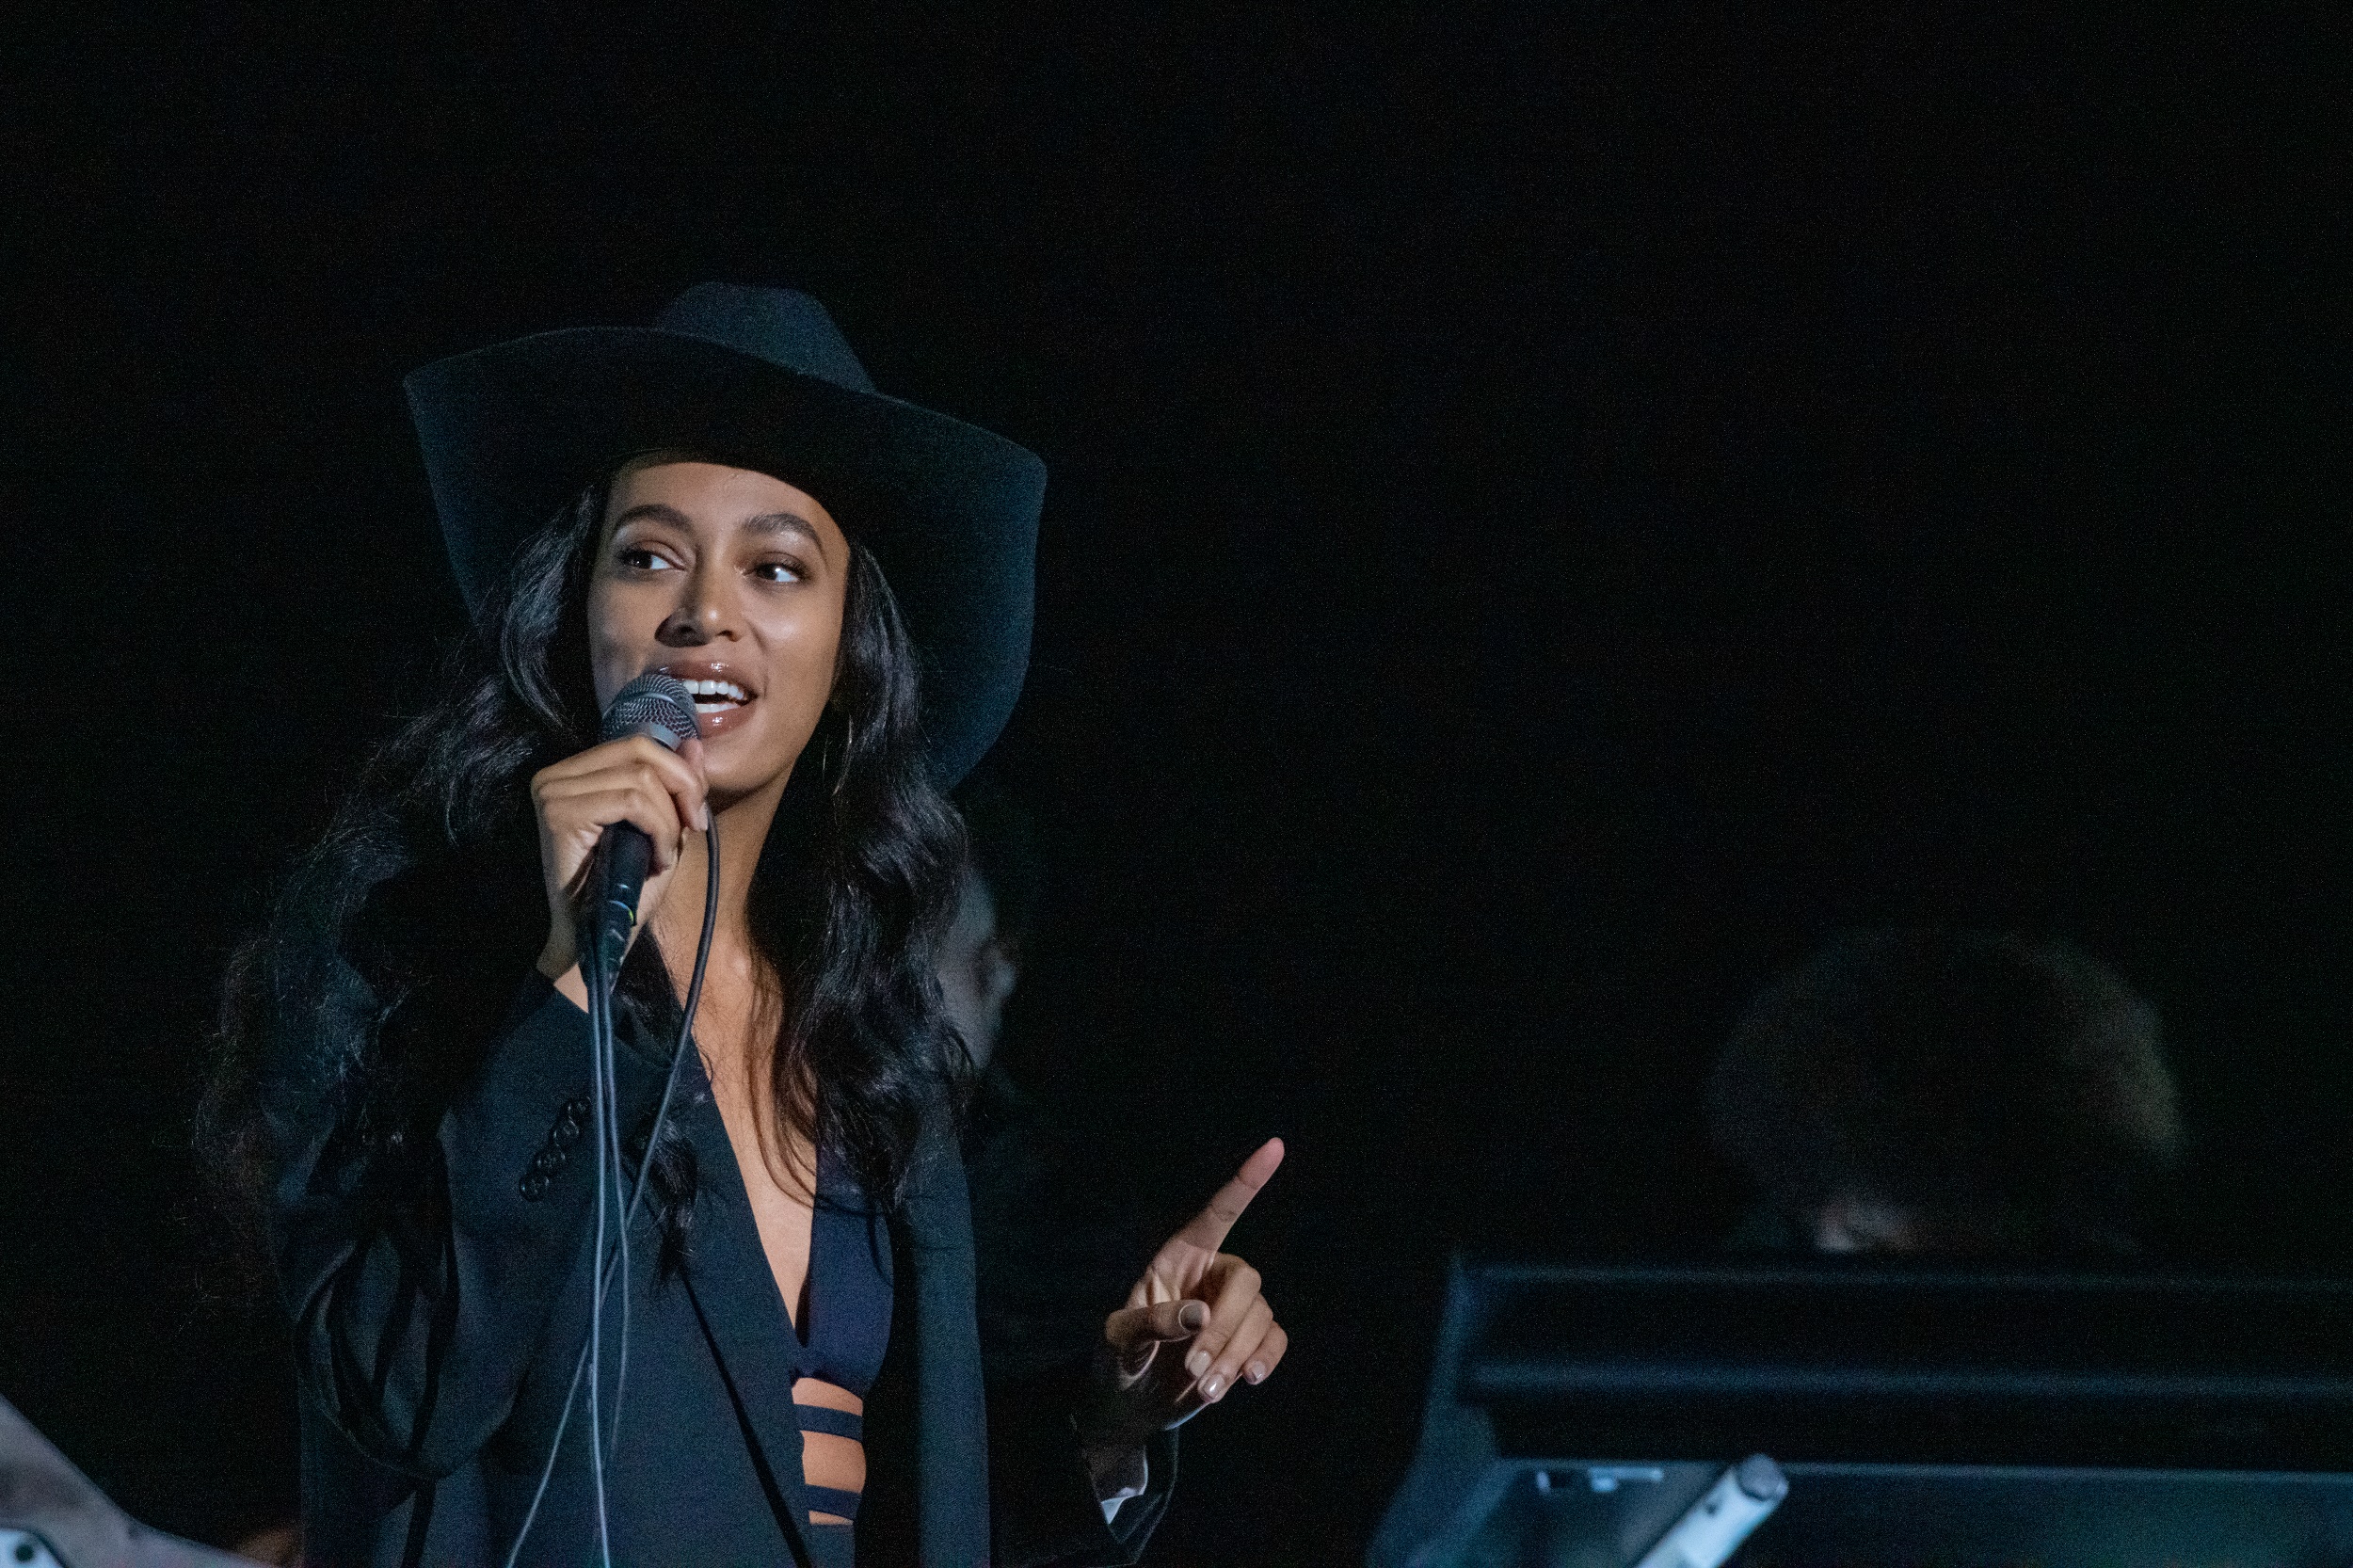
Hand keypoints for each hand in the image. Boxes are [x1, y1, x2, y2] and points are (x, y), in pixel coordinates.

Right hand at [529, 734, 708, 984]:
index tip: (696, 816)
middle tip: (694, 828)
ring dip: (669, 820)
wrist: (596, 937)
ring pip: (641, 778)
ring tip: (665, 854)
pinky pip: (631, 801)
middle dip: (681, 787)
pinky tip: (657, 860)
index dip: (679, 772)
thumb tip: (694, 742)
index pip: (638, 745)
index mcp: (575, 772)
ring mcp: (553, 791)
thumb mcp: (662, 828)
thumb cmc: (626, 888)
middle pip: (640, 750)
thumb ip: (675, 784)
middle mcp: (556, 775)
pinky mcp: (559, 812)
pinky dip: (658, 830)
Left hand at [1080, 1138, 1287, 1454]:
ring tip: (1205, 1390)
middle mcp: (1211, 1276)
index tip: (1274, 1147)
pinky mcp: (1247, 1344)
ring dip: (1235, 1356)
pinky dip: (1264, 1360)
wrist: (1129, 1406)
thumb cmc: (1117, 1360)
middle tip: (1195, 1370)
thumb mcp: (1118, 1340)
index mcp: (1179, 1259)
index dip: (1246, 1182)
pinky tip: (1246, 1379)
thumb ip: (1152, 1324)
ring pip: (1260, 1317)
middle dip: (1226, 1327)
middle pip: (1246, 1280)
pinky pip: (1274, 1340)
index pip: (1218, 1213)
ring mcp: (1233, 1311)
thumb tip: (1200, 1317)